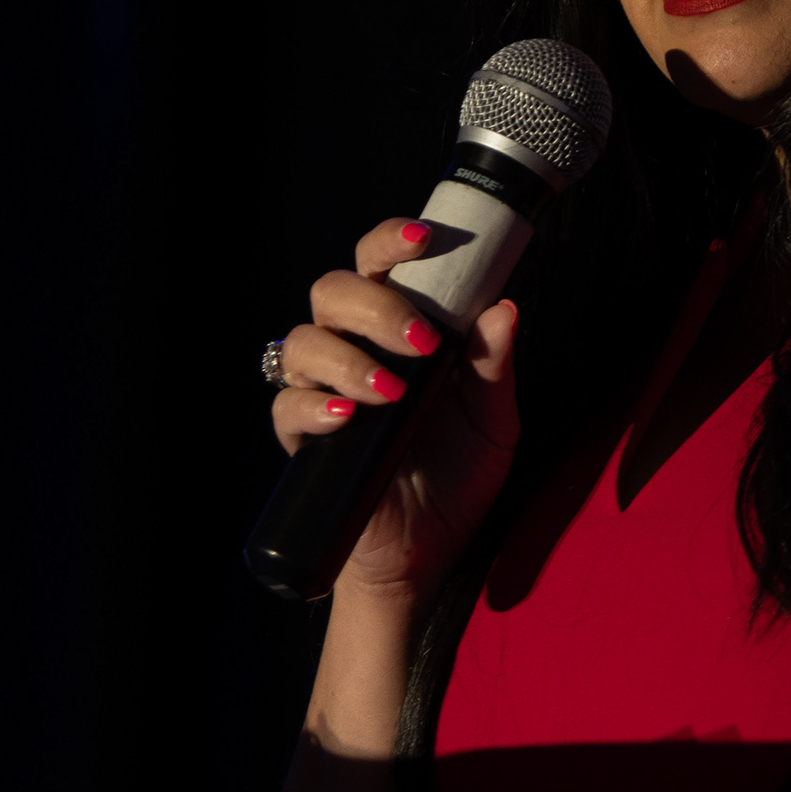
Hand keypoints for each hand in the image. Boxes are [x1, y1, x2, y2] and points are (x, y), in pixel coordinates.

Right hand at [270, 219, 525, 602]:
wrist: (427, 553)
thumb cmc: (459, 476)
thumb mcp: (493, 422)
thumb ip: (494, 369)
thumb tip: (503, 309)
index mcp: (401, 331)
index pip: (380, 267)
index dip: (390, 242)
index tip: (422, 239)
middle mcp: (355, 350)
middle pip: (332, 291)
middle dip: (376, 307)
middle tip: (421, 342)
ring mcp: (324, 392)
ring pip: (302, 341)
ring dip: (348, 357)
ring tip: (392, 391)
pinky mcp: (304, 440)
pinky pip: (287, 406)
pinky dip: (315, 405)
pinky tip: (348, 416)